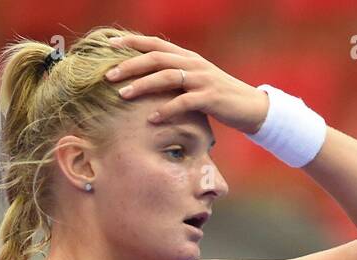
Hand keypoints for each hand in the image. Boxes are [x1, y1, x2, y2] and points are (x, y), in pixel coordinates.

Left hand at [104, 33, 268, 134]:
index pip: (156, 44)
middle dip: (130, 65)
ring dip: (143, 85)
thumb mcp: (192, 81)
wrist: (248, 106)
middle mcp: (193, 64)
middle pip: (157, 58)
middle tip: (107, 76)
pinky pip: (184, 102)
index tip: (109, 45)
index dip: (132, 42)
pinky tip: (152, 119)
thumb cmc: (214, 96)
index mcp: (187, 57)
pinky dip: (166, 110)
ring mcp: (202, 79)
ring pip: (167, 77)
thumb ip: (172, 77)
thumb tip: (142, 79)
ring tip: (123, 95)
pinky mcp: (210, 97)